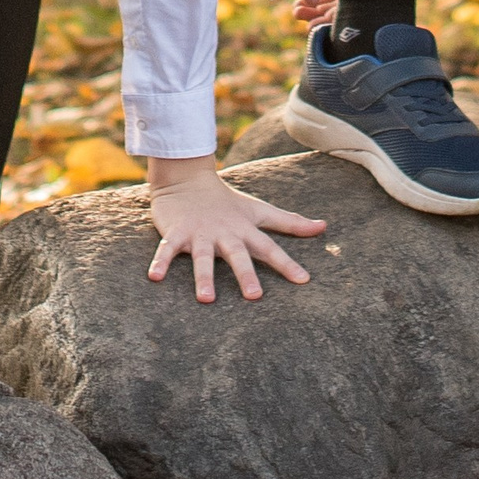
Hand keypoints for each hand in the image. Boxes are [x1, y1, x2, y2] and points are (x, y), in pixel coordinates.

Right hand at [147, 157, 324, 300]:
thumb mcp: (259, 211)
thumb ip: (290, 223)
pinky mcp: (177, 232)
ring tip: (206, 299)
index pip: (270, 248)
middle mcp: (224, 233)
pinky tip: (155, 278)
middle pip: (237, 255)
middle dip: (245, 274)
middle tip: (254, 296)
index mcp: (245, 230)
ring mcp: (199, 233)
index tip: (303, 280)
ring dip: (203, 277)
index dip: (287, 263)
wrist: (187, 179)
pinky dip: (161, 262)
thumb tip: (324, 227)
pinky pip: (167, 249)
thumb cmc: (228, 202)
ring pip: (202, 257)